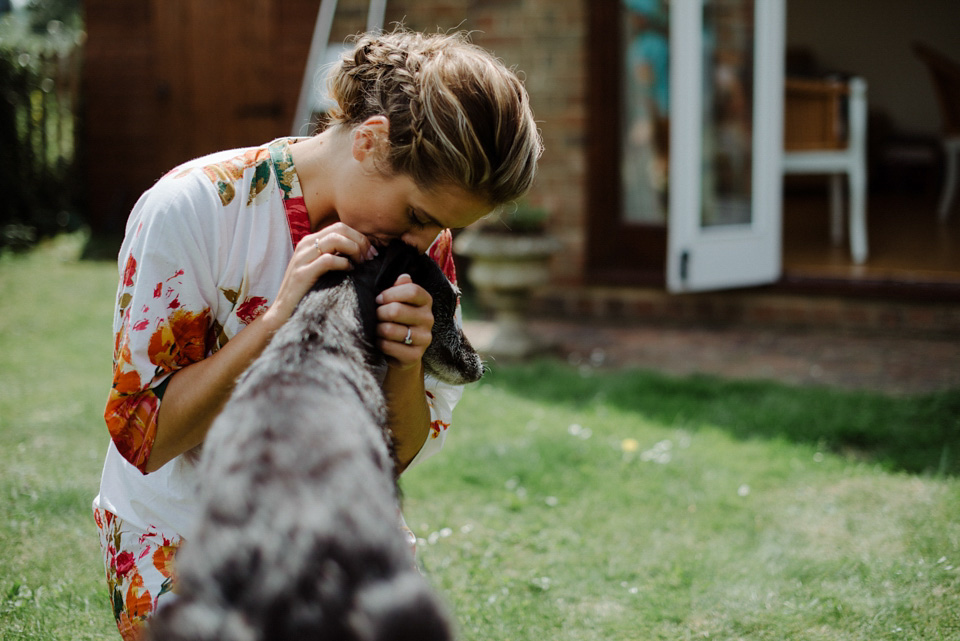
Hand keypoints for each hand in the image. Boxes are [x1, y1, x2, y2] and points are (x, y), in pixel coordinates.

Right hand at [262, 223, 376, 331]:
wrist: (284, 311)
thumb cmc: (308, 291)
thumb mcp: (321, 268)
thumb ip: (335, 256)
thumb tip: (362, 252)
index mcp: (310, 241)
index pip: (340, 227)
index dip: (360, 237)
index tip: (371, 253)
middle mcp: (305, 245)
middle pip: (340, 229)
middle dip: (360, 241)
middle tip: (370, 257)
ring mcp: (303, 258)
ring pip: (335, 239)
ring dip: (354, 249)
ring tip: (361, 263)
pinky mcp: (303, 273)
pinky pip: (328, 260)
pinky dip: (344, 263)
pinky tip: (350, 271)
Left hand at [375, 273, 433, 369]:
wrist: (401, 353)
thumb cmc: (397, 320)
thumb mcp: (398, 302)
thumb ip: (400, 288)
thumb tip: (404, 276)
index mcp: (426, 302)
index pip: (412, 291)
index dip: (390, 293)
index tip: (378, 299)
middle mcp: (429, 319)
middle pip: (397, 310)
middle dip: (379, 312)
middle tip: (375, 316)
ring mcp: (424, 339)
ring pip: (390, 329)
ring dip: (378, 329)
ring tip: (377, 329)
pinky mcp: (415, 356)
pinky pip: (388, 346)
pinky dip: (379, 343)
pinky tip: (380, 342)